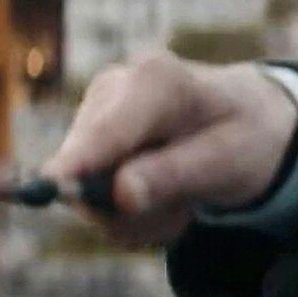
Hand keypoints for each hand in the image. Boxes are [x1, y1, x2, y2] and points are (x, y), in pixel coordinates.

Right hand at [42, 52, 297, 246]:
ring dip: (135, 216)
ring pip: (85, 191)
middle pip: (86, 167)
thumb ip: (175, 176)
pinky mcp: (86, 140)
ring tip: (183, 199)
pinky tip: (162, 194)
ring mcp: (94, 112)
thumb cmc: (241, 134)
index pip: (109, 129)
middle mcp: (114, 87)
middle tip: (184, 215)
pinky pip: (90, 199)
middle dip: (130, 209)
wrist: (243, 119)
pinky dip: (127, 213)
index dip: (80, 160)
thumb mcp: (227, 160)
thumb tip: (121, 196)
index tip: (54, 186)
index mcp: (158, 80)